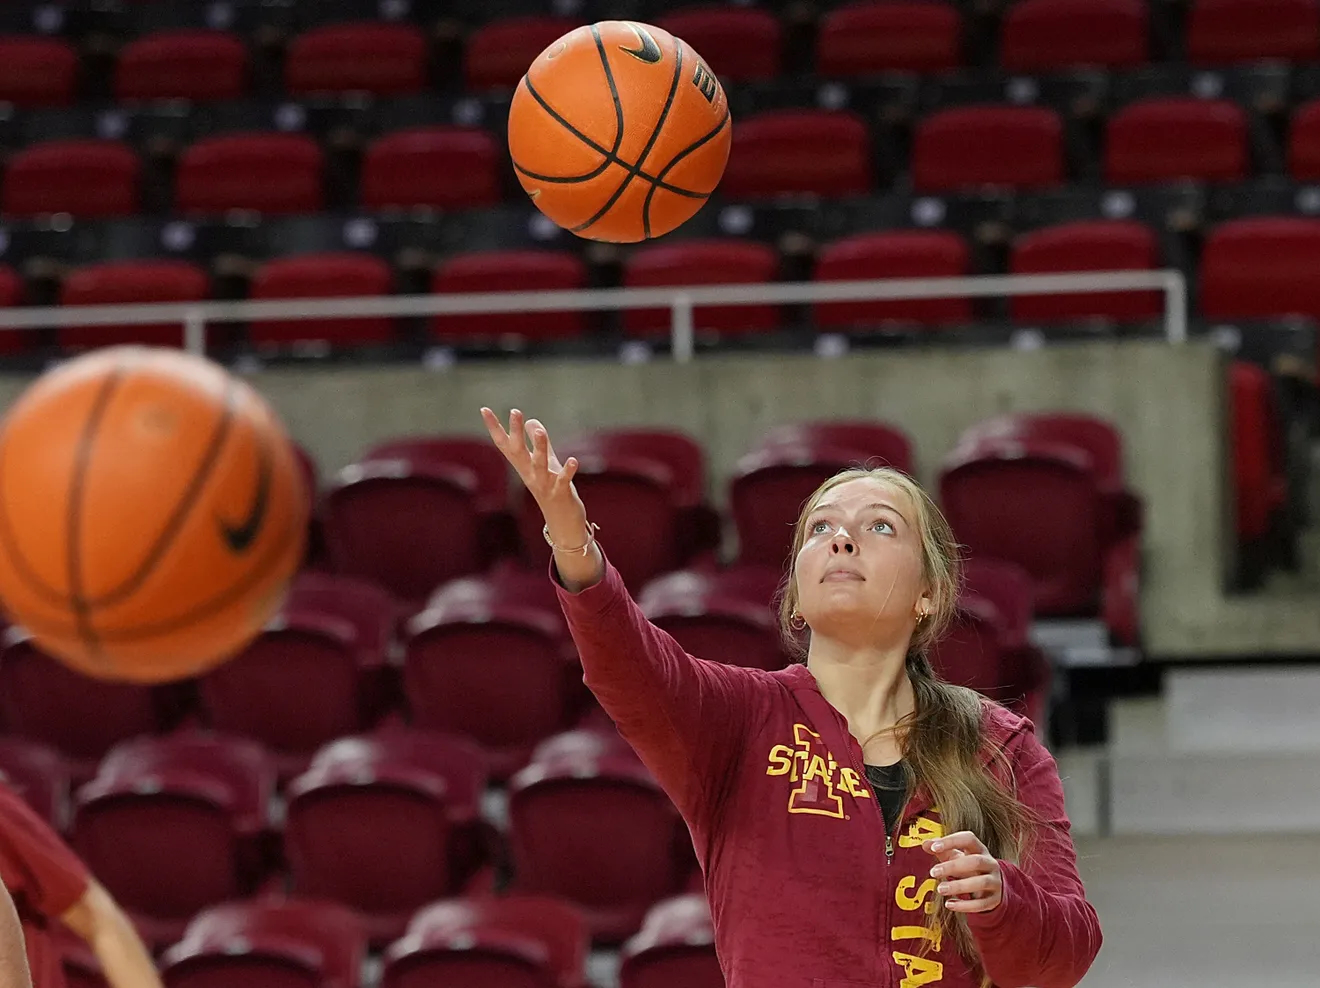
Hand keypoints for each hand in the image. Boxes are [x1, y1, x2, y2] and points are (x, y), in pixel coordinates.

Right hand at [482, 409, 601, 591]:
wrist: (562, 524)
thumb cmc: (553, 491)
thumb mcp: (546, 464)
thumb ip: (539, 443)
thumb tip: (531, 421)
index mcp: (524, 466)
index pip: (506, 444)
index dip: (495, 427)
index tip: (484, 409)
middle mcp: (530, 475)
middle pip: (519, 452)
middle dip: (516, 432)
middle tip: (515, 411)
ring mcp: (544, 485)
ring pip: (540, 465)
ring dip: (541, 448)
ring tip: (541, 431)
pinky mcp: (560, 494)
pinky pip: (563, 481)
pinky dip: (567, 471)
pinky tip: (573, 460)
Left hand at [923, 831, 1002, 913]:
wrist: (991, 888)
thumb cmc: (969, 868)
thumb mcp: (956, 857)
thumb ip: (942, 850)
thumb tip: (925, 844)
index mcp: (980, 849)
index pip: (969, 839)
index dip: (952, 841)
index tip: (933, 848)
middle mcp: (990, 863)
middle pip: (975, 861)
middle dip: (953, 867)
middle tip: (933, 872)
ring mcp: (995, 882)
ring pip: (981, 882)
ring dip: (959, 886)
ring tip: (940, 889)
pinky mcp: (994, 900)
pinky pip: (982, 904)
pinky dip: (965, 905)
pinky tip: (949, 904)